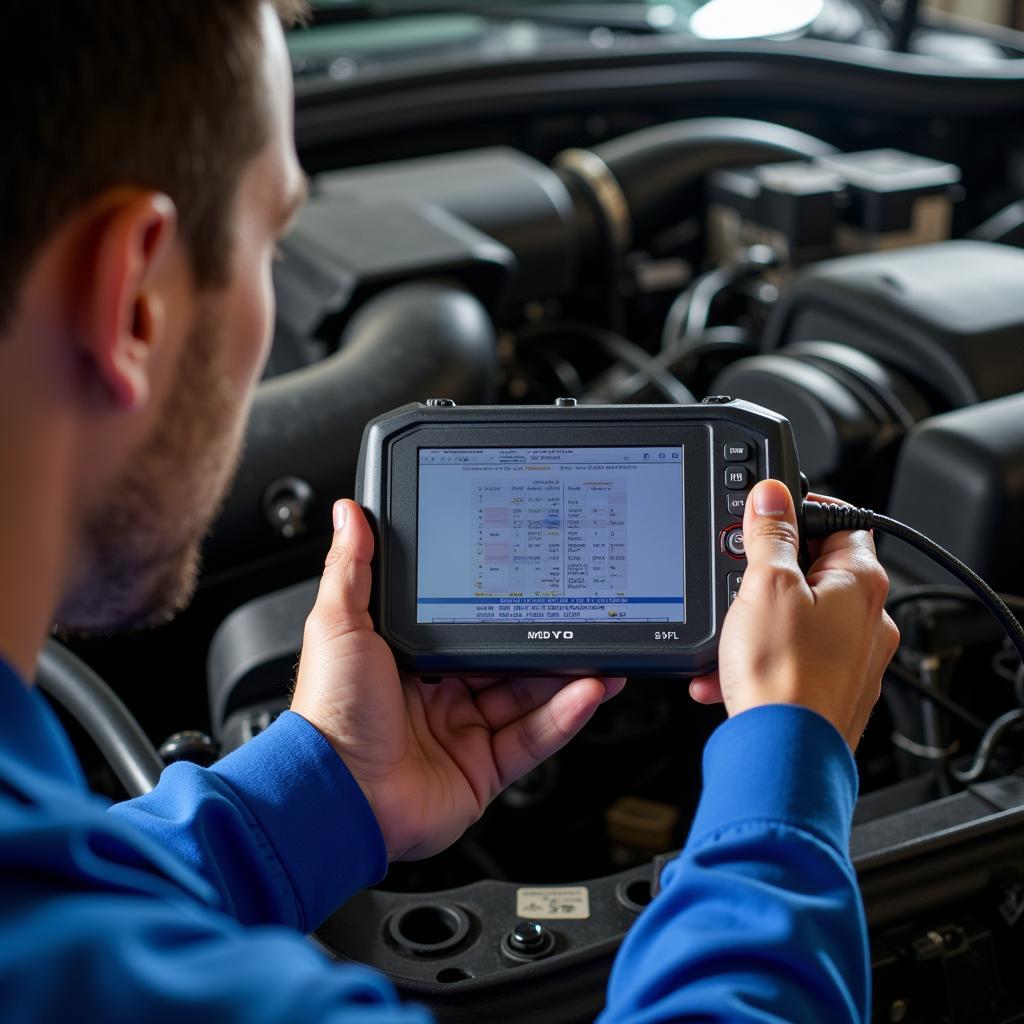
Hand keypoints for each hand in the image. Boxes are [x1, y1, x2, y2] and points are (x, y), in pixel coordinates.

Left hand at [290, 499, 625, 860]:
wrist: (338, 793)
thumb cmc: (330, 713)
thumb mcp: (340, 626)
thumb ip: (354, 569)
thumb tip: (350, 515)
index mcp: (411, 661)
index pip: (468, 627)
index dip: (504, 609)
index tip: (534, 584)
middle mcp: (441, 697)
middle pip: (507, 663)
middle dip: (546, 644)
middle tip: (580, 617)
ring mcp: (464, 734)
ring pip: (529, 699)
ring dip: (567, 677)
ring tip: (601, 655)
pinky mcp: (484, 770)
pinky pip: (533, 740)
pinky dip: (564, 717)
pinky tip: (587, 692)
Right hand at [689, 480, 898, 749]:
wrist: (783, 756)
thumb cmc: (784, 677)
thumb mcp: (765, 586)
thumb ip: (770, 535)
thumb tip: (773, 495)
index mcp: (861, 582)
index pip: (841, 519)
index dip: (800, 510)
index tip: (766, 514)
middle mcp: (867, 619)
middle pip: (814, 569)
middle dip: (765, 573)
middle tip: (735, 578)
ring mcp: (852, 658)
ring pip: (796, 617)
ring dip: (755, 619)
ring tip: (728, 634)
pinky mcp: (830, 690)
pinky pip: (791, 657)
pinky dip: (759, 656)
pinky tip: (727, 671)